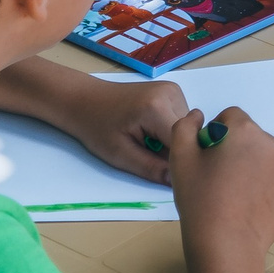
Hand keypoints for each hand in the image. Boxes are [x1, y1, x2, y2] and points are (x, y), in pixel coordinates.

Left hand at [71, 77, 191, 185]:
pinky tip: (149, 130)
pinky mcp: (172, 91)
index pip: (183, 143)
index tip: (163, 172)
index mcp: (157, 108)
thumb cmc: (96, 127)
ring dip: (173, 140)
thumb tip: (177, 182)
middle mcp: (171, 94)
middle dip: (174, 149)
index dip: (176, 161)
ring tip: (146, 141)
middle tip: (148, 154)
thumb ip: (151, 168)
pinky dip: (170, 130)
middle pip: (188, 134)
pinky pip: (181, 118)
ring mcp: (173, 90)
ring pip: (187, 127)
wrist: (85, 100)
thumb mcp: (120, 155)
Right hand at [168, 105, 273, 252]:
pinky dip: (262, 188)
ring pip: (263, 159)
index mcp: (246, 131)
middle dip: (234, 150)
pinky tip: (246, 208)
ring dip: (250, 168)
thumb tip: (198, 115)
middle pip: (249, 138)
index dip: (214, 135)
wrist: (227, 245)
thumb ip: (185, 126)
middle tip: (216, 179)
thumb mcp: (180, 158)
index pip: (229, 117)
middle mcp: (272, 145)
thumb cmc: (200, 198)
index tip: (206, 159)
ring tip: (232, 196)